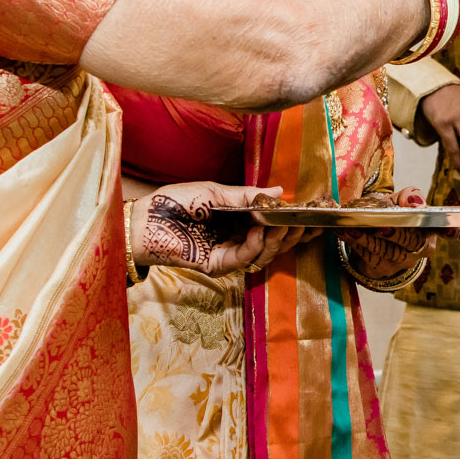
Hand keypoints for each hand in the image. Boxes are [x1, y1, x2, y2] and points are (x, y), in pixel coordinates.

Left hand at [132, 182, 313, 276]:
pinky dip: (255, 245)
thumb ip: (248, 196)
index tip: (313, 214)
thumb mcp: (216, 192)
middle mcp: (238, 238)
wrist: (146, 220)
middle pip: (275, 243)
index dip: (293, 221)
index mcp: (239, 220)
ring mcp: (229, 253)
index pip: (273, 224)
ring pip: (265, 253)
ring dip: (277, 239)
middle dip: (293, 234)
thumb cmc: (175, 202)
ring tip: (282, 224)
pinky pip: (244, 258)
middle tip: (306, 222)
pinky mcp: (218, 266)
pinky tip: (259, 231)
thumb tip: (279, 192)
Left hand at [335, 188, 439, 285]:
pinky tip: (344, 232)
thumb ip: (410, 196)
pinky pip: (368, 256)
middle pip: (410, 241)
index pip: (442, 229)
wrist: (377, 239)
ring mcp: (400, 261)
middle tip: (382, 226)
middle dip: (395, 233)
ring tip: (351, 227)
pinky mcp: (381, 268)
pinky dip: (354, 243)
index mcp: (429, 229)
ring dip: (367, 238)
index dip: (447, 231)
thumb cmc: (394, 216)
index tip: (450, 231)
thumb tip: (414, 201)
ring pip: (386, 250)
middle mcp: (419, 248)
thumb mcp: (402, 202)